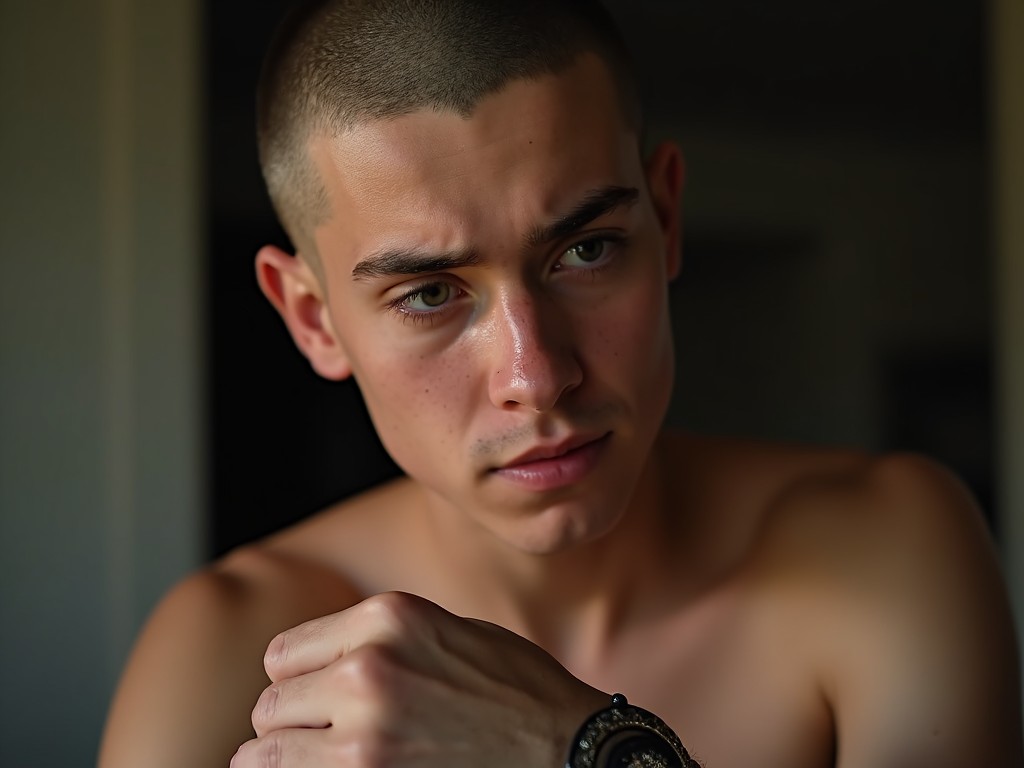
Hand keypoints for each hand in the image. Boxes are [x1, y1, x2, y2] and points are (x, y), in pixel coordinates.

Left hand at [230, 591, 608, 766]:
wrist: (562, 746)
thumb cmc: (511, 687)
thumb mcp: (444, 628)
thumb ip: (375, 637)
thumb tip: (316, 662)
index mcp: (387, 616)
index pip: (284, 653)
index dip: (299, 678)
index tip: (318, 695)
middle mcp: (368, 667)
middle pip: (271, 703)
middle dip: (295, 720)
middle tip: (330, 732)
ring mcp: (365, 731)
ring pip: (268, 750)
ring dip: (292, 756)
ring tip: (331, 755)